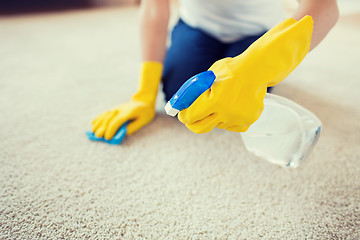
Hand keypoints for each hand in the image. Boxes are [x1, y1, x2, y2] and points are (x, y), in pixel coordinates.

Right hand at [91, 100, 154, 139]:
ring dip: (98, 125)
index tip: (107, 138)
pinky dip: (98, 119)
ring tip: (94, 133)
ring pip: (104, 116)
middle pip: (108, 120)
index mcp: (127, 113)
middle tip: (99, 137)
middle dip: (102, 129)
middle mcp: (119, 110)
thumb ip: (133, 127)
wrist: (143, 101)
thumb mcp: (143, 121)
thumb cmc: (145, 113)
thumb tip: (122, 133)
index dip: (111, 130)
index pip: (116, 122)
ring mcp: (115, 109)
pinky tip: (93, 125)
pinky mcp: (114, 109)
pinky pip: (103, 114)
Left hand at [178, 16, 312, 133]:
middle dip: (192, 123)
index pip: (189, 117)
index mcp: (214, 101)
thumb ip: (195, 91)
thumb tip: (180, 103)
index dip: (183, 115)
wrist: (257, 70)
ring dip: (214, 116)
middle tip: (191, 118)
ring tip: (223, 100)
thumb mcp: (208, 76)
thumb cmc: (230, 70)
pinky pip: (231, 126)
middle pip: (199, 128)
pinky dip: (228, 118)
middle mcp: (225, 113)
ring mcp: (237, 119)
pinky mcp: (247, 122)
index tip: (181, 114)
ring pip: (216, 124)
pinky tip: (233, 105)